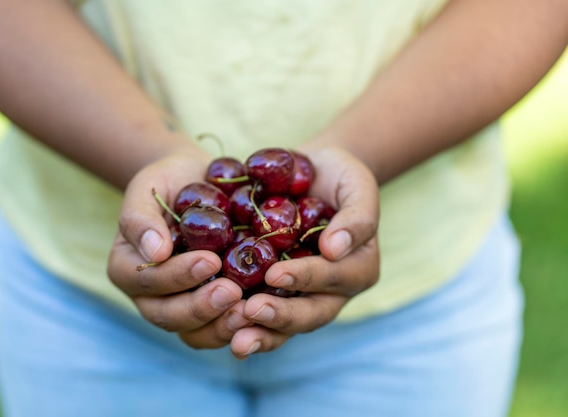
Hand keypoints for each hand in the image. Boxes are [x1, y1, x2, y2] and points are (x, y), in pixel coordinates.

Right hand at [107, 148, 248, 347]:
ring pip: (195, 333)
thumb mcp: (148, 187)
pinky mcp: (211, 310)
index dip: (176, 276)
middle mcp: (150, 297)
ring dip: (222, 326)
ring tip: (250, 310)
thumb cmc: (169, 180)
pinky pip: (222, 328)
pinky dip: (242, 326)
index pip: (147, 282)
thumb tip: (155, 252)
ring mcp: (180, 307)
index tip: (210, 259)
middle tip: (233, 291)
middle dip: (201, 307)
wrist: (198, 183)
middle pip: (168, 316)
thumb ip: (141, 218)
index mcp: (126, 269)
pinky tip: (265, 312)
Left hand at [229, 146, 379, 357]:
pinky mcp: (274, 294)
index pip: (334, 278)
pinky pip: (260, 316)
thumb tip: (335, 250)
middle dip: (281, 316)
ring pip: (285, 326)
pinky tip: (216, 324)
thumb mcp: (357, 186)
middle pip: (310, 314)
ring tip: (236, 340)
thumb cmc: (340, 176)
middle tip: (250, 311)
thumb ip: (357, 216)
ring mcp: (302, 297)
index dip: (307, 278)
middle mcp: (332, 292)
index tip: (276, 272)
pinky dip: (240, 324)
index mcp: (358, 269)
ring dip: (261, 333)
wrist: (313, 175)